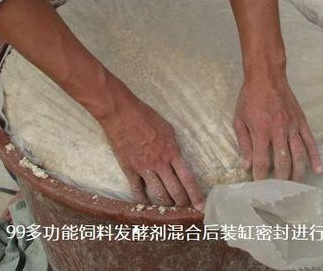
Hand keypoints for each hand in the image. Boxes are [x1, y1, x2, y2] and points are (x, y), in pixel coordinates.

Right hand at [99, 92, 204, 209]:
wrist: (122, 114)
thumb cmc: (146, 117)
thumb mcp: (168, 129)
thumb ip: (174, 147)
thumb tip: (178, 159)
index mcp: (172, 151)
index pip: (188, 178)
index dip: (196, 195)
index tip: (201, 206)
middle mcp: (160, 163)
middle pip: (175, 191)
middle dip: (182, 203)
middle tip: (185, 209)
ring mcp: (144, 168)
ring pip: (158, 195)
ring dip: (165, 205)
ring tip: (169, 209)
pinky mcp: (129, 170)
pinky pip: (137, 191)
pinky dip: (143, 201)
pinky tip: (147, 206)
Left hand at [233, 71, 322, 181]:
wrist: (267, 77)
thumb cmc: (250, 98)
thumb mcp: (239, 119)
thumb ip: (243, 143)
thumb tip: (246, 164)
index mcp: (261, 131)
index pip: (262, 161)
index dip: (261, 176)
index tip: (260, 185)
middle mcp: (279, 131)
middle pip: (283, 162)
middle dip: (281, 179)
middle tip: (279, 190)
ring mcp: (293, 127)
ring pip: (299, 155)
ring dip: (298, 173)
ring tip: (295, 185)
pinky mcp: (302, 122)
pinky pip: (311, 142)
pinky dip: (315, 157)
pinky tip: (317, 170)